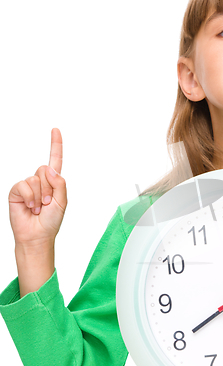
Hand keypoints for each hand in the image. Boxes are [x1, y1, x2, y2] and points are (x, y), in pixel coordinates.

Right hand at [8, 128, 66, 246]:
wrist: (37, 235)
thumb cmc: (51, 221)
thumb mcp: (62, 202)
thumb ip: (60, 184)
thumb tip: (50, 169)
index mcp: (54, 182)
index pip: (55, 160)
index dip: (55, 145)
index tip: (55, 129)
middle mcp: (40, 181)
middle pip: (45, 169)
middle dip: (49, 188)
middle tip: (47, 203)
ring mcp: (27, 185)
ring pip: (35, 178)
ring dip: (40, 195)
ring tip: (38, 207)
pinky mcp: (16, 191)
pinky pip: (24, 185)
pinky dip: (30, 197)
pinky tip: (30, 207)